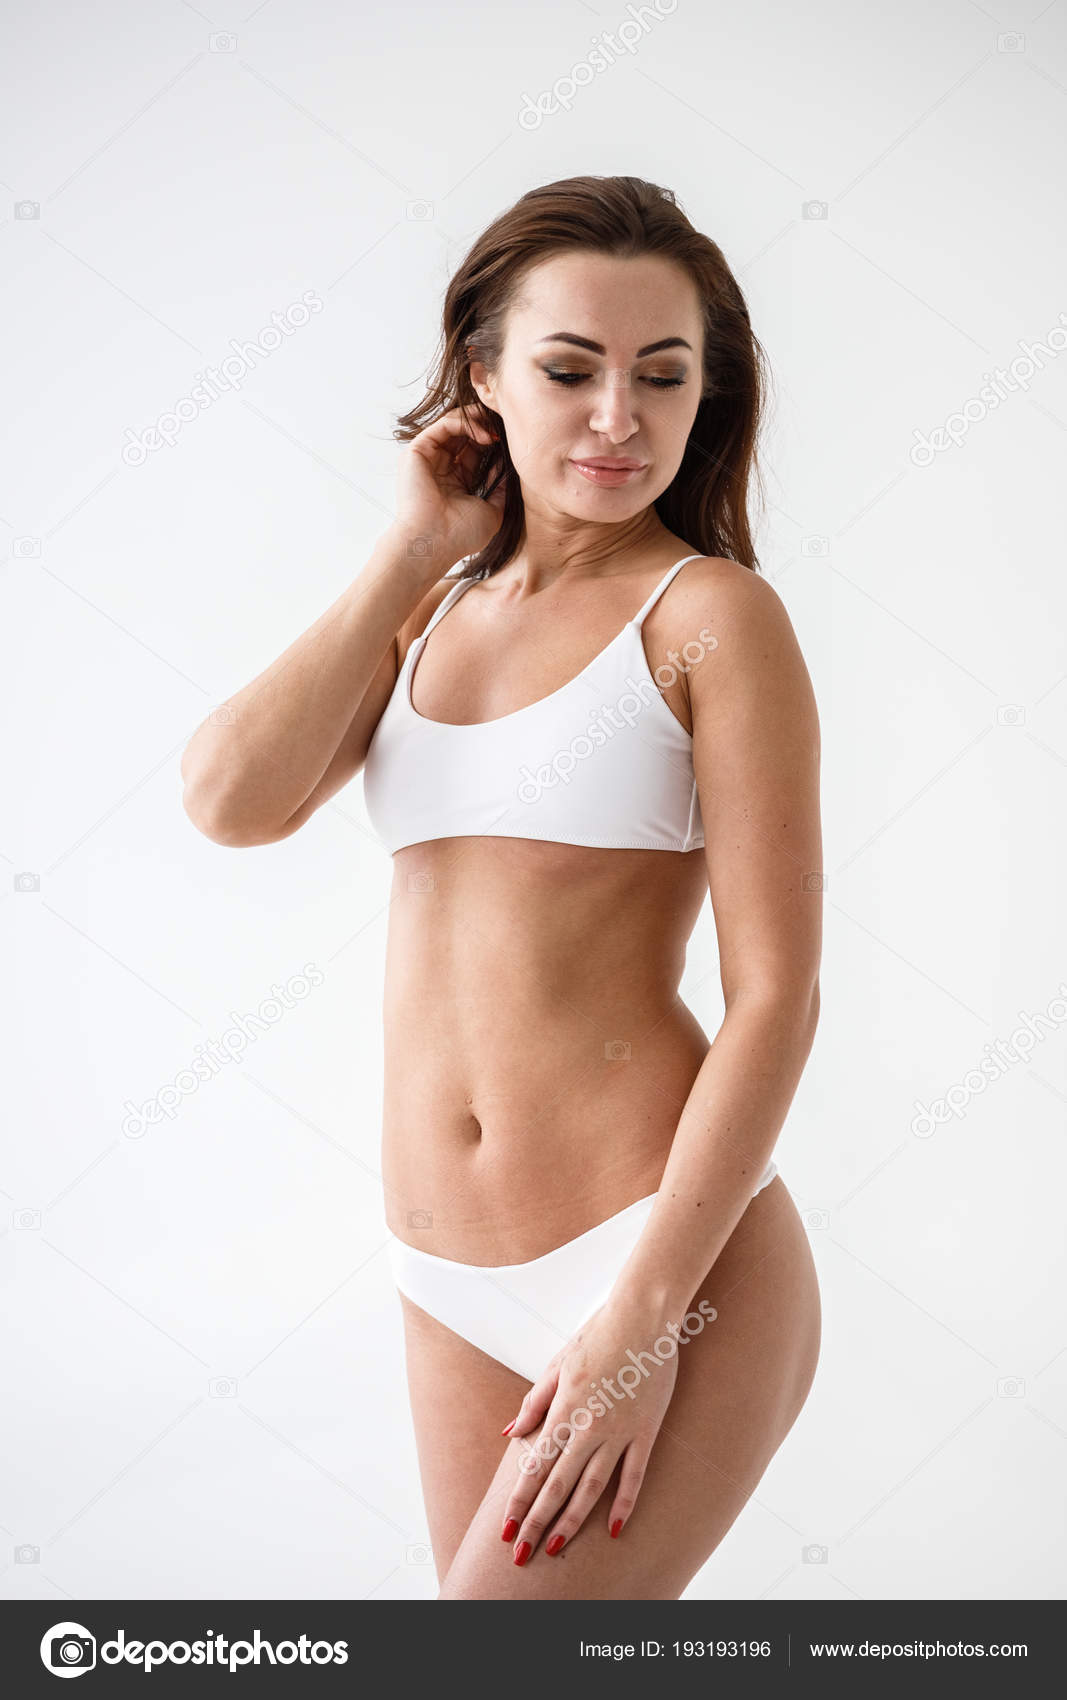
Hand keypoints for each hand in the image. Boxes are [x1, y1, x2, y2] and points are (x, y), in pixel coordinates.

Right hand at [393, 406, 506, 565]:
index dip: (492, 441)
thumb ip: (502, 489)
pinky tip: (484, 435)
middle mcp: (439, 468)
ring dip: (477, 421)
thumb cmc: (460, 535)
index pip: (473, 451)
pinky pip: (443, 425)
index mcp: (455, 482)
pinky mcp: (417, 452)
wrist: (435, 543)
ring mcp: (427, 459)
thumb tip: (513, 469)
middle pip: (463, 434)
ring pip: (452, 425)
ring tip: (496, 429)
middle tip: (505, 424)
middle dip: (484, 425)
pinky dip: (464, 424)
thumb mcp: (493, 511)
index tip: (511, 439)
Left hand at [498, 1295, 680, 1566]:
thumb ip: (534, 1403)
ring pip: (591, 1487)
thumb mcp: (557, 1365)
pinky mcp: (646, 1431)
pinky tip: (612, 1529)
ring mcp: (620, 1432)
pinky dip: (623, 1504)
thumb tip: (510, 1433)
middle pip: (558, 1485)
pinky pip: (634, 1475)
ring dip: (572, 1521)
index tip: (506, 1527)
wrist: (643, 1317)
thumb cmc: (597, 1335)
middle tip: (523, 1554)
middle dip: (537, 1521)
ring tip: (556, 1546)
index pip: (534, 1466)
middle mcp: (589, 1427)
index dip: (519, 1499)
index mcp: (563, 1409)